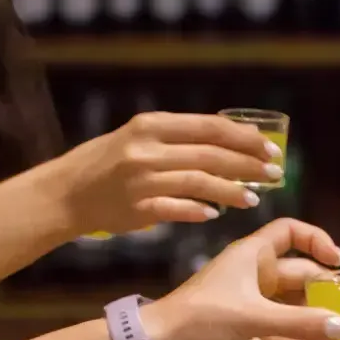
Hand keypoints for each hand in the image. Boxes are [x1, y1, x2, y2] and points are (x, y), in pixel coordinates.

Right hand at [51, 112, 283, 232]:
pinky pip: (178, 210)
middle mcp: (148, 149)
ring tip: (254, 198)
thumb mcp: (137, 137)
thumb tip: (225, 141)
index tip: (268, 146)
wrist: (65, 193)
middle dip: (248, 164)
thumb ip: (176, 138)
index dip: (244, 137)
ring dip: (231, 191)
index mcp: (151, 125)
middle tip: (274, 173)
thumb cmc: (105, 163)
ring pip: (200, 184)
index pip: (209, 127)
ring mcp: (142, 180)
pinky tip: (215, 214)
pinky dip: (200, 211)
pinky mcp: (138, 209)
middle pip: (211, 155)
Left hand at [145, 219, 339, 339]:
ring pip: (288, 296)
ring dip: (311, 307)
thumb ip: (299, 321)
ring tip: (336, 325)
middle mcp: (250, 270)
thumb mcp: (253, 317)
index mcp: (250, 255)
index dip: (316, 239)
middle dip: (321, 284)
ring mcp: (245, 295)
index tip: (337, 260)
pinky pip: (277, 316)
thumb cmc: (202, 319)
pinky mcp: (240, 318)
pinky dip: (295, 324)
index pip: (289, 230)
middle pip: (296, 268)